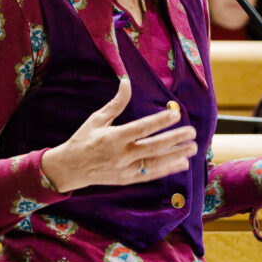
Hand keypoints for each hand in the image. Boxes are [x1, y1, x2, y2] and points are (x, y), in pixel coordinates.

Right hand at [40, 80, 197, 192]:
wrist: (69, 168)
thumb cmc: (82, 140)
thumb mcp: (96, 119)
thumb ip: (115, 103)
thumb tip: (126, 82)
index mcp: (113, 137)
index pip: (141, 128)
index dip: (159, 121)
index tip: (175, 114)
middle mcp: (120, 154)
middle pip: (153, 146)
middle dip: (174, 139)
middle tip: (192, 132)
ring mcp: (124, 169)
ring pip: (155, 162)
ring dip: (175, 155)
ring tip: (192, 148)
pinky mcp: (126, 179)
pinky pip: (150, 174)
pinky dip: (167, 169)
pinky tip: (181, 164)